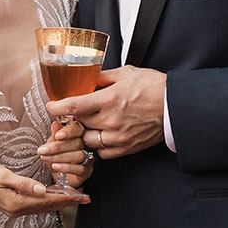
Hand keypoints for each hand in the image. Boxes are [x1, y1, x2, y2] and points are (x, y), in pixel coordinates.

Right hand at [0, 160, 86, 217]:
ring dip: (60, 202)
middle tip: (85, 198)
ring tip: (75, 198)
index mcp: (16, 203)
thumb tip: (43, 190)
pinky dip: (49, 201)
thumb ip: (24, 183)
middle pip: (48, 207)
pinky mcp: (13, 205)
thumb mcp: (4, 175)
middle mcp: (17, 210)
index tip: (81, 196)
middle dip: (68, 202)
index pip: (47, 200)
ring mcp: (15, 209)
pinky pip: (36, 205)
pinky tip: (55, 197)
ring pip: (43, 207)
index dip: (66, 198)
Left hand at [38, 118, 94, 188]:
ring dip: (59, 157)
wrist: (58, 176)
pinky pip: (80, 169)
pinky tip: (55, 166)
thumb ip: (54, 136)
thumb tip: (55, 124)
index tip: (58, 135)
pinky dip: (66, 167)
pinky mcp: (86, 172)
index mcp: (78, 135)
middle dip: (58, 146)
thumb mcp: (51, 145)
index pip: (78, 129)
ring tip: (46, 158)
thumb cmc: (56, 158)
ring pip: (79, 155)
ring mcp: (88, 158)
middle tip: (43, 150)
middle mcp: (86, 146)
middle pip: (78, 143)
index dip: (69, 131)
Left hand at [44, 65, 166, 159]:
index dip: (56, 107)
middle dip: (69, 121)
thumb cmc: (154, 87)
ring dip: (82, 135)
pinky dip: (97, 147)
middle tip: (68, 117)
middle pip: (77, 125)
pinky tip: (99, 137)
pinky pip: (102, 153)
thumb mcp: (126, 74)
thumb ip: (102, 77)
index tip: (50, 106)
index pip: (73, 106)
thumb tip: (85, 77)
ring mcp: (118, 137)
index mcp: (109, 99)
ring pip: (87, 141)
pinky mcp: (126, 148)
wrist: (177, 106)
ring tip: (84, 127)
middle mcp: (111, 120)